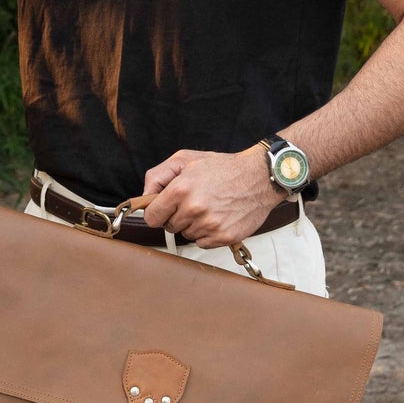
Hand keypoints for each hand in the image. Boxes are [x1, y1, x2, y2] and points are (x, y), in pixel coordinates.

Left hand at [141, 146, 283, 247]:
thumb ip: (158, 176)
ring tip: (209, 206)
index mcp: (180, 190)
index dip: (157, 212)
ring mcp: (209, 225)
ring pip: (187, 234)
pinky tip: (218, 216)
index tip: (164, 208)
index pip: (151, 217)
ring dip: (193, 224)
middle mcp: (193, 209)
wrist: (259, 177)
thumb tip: (144, 197)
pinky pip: (203, 242)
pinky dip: (207, 233)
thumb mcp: (185, 159)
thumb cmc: (222, 167)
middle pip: (170, 227)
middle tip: (194, 201)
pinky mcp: (224, 237)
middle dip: (177, 215)